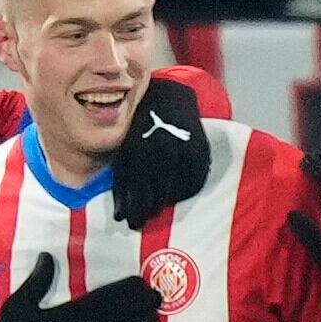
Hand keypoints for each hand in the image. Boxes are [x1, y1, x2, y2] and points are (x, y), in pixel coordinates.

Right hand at [0, 249, 161, 321]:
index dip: (129, 290)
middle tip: (157, 299)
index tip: (142, 284)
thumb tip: (47, 256)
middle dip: (143, 306)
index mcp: (71, 312)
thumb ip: (39, 281)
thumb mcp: (19, 304)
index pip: (109, 297)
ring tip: (153, 320)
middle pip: (124, 316)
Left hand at [108, 74, 212, 227]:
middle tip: (140, 222)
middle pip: (156, 197)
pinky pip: (193, 183)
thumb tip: (120, 215)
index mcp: (140, 152)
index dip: (133, 212)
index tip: (129, 224)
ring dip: (165, 203)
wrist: (169, 97)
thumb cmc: (139, 128)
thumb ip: (121, 181)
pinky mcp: (200, 153)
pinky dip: (183, 192)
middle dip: (147, 212)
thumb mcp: (125, 150)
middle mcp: (163, 154)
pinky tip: (174, 193)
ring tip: (156, 206)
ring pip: (175, 193)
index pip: (137, 193)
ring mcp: (183, 153)